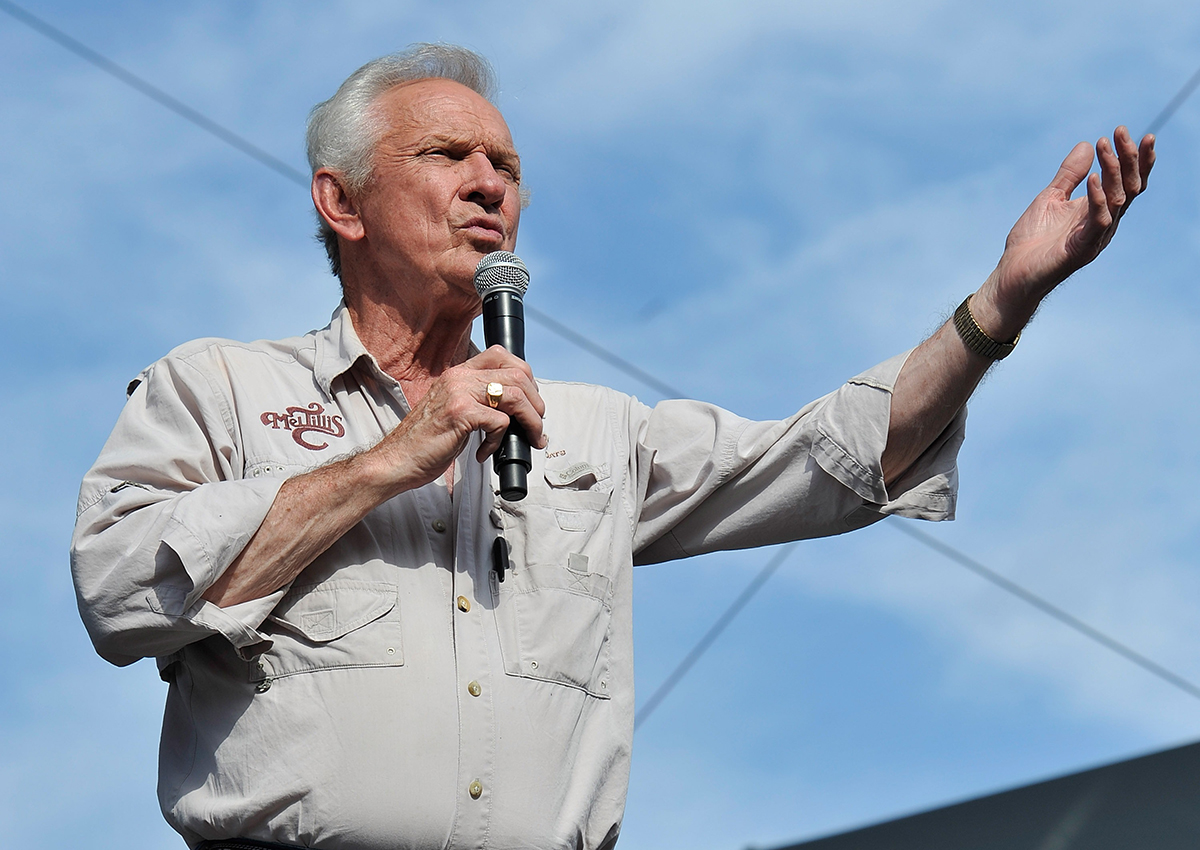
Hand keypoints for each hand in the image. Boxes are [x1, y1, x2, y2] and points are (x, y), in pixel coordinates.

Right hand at [371, 345, 546, 492]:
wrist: (396, 460)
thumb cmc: (424, 442)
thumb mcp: (453, 411)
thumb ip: (477, 401)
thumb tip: (514, 410)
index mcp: (458, 374)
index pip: (501, 355)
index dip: (525, 376)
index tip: (530, 399)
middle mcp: (459, 377)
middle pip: (517, 374)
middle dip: (536, 402)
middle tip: (537, 425)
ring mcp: (459, 393)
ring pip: (515, 395)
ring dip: (530, 421)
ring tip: (529, 438)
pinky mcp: (460, 414)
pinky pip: (500, 421)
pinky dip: (500, 440)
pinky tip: (486, 452)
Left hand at [975, 126, 1154, 338]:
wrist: (1013, 272)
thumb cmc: (1032, 240)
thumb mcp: (1050, 198)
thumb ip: (1069, 174)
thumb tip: (1086, 144)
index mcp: (1098, 209)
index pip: (1126, 180)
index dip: (1132, 157)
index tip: (1124, 130)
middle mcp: (1104, 221)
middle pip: (1129, 186)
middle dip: (1128, 158)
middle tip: (1118, 132)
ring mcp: (1095, 236)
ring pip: (1119, 200)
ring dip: (1113, 171)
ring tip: (1104, 148)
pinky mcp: (1082, 248)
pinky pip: (1098, 221)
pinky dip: (1098, 199)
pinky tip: (1093, 179)